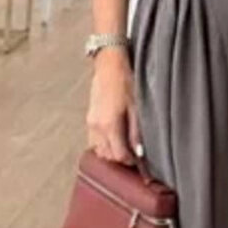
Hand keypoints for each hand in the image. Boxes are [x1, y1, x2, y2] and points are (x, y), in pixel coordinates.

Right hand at [86, 50, 142, 165]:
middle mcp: (97, 127)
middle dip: (120, 159)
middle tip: (133, 155)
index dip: (130, 161)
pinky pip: (94, 141)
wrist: (109, 65)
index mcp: (109, 125)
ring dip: (110, 153)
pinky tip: (114, 138)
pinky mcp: (89, 119)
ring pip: (99, 150)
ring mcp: (90, 123)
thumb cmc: (125, 82)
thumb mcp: (136, 108)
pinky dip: (103, 144)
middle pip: (107, 156)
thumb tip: (139, 152)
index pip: (118, 155)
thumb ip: (136, 133)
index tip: (139, 160)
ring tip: (124, 147)